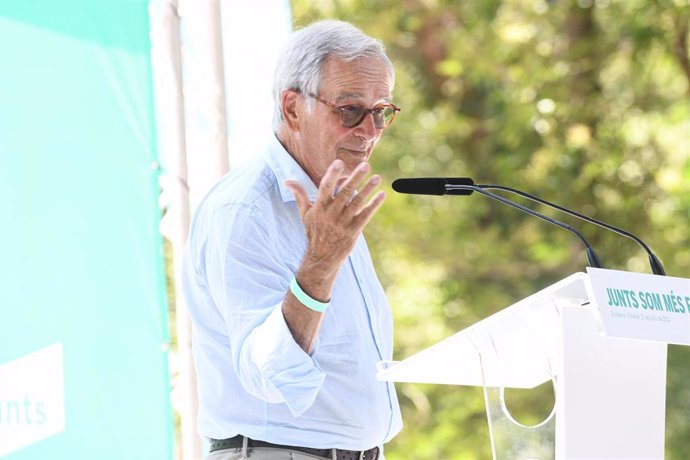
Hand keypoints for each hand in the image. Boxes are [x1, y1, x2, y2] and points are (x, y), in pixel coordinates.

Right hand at [285, 160, 385, 294]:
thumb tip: (287, 181)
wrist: (321, 258)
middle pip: (345, 193)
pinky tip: (382, 195)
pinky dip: (374, 205)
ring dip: (368, 189)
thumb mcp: (305, 214)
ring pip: (357, 202)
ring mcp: (343, 223)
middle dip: (355, 178)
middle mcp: (331, 214)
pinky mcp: (353, 231)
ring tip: (377, 178)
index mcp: (320, 207)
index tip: (339, 163)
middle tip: (366, 165)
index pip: (325, 187)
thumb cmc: (313, 232)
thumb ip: (300, 195)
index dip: (332, 175)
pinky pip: (365, 215)